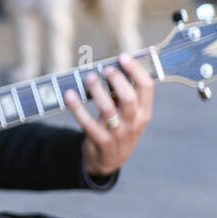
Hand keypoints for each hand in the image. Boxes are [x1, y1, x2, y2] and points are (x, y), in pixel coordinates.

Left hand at [65, 52, 153, 176]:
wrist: (110, 160)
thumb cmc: (119, 128)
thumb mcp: (130, 114)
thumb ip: (125, 93)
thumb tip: (116, 63)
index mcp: (144, 112)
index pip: (147, 88)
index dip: (136, 70)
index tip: (123, 57)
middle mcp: (133, 123)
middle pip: (128, 98)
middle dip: (117, 80)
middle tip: (105, 69)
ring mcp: (117, 133)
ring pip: (108, 110)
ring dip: (97, 91)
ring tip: (89, 77)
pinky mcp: (100, 141)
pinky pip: (87, 123)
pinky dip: (77, 108)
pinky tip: (69, 95)